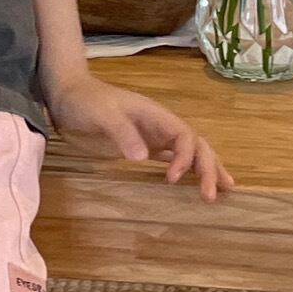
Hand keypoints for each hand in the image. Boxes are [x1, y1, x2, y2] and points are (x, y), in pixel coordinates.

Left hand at [45, 71, 226, 197]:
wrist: (67, 96)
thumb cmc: (85, 101)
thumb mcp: (102, 114)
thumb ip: (122, 132)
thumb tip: (143, 158)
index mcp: (156, 115)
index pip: (184, 136)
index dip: (185, 157)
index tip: (173, 179)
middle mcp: (160, 126)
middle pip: (195, 145)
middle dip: (208, 167)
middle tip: (211, 196)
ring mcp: (153, 137)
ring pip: (189, 152)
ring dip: (207, 168)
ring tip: (225, 189)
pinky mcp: (143, 147)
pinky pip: (173, 159)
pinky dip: (188, 171)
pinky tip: (194, 184)